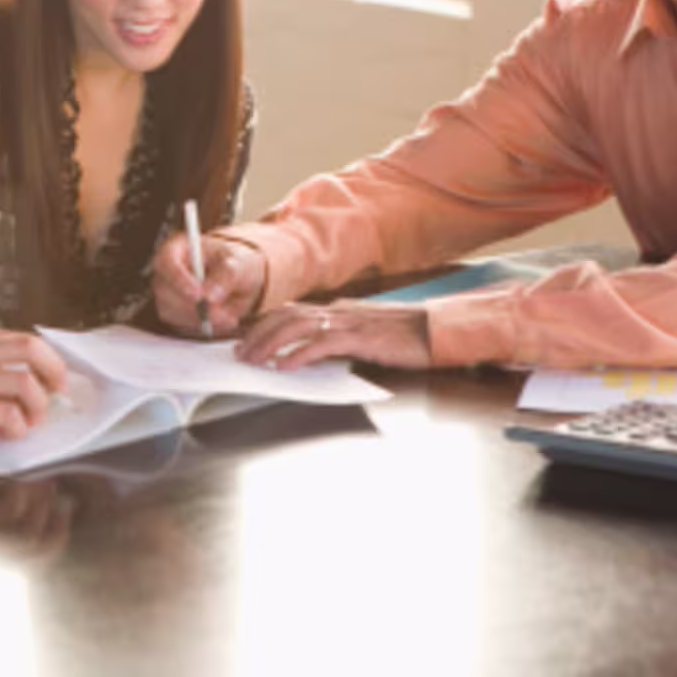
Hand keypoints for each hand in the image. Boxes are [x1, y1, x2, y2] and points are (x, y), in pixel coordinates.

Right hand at [0, 327, 68, 452]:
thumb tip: (33, 373)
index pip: (25, 338)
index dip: (50, 359)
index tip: (56, 377)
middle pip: (31, 349)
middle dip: (54, 372)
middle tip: (56, 392)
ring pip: (24, 382)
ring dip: (37, 406)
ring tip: (27, 421)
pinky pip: (7, 412)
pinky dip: (17, 426)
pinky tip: (5, 432)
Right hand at [152, 231, 266, 336]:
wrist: (240, 279)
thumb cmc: (236, 263)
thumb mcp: (239, 263)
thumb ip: (226, 275)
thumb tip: (210, 297)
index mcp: (178, 247)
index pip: (166, 261)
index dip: (179, 279)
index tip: (199, 296)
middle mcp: (167, 269)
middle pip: (165, 291)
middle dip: (193, 307)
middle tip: (222, 314)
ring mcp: (166, 291)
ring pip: (171, 311)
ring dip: (200, 318)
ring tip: (228, 317)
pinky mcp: (172, 311)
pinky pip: (180, 323)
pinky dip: (201, 325)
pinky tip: (220, 319)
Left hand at [234, 302, 432, 369]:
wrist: (437, 329)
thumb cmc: (406, 335)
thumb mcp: (365, 333)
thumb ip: (339, 338)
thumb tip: (312, 351)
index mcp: (339, 310)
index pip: (292, 312)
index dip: (265, 324)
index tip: (246, 339)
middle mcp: (339, 310)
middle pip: (288, 316)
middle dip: (259, 334)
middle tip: (240, 352)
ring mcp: (349, 321)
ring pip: (298, 326)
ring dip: (271, 343)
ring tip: (254, 359)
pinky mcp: (362, 337)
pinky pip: (324, 344)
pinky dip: (301, 354)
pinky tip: (286, 366)